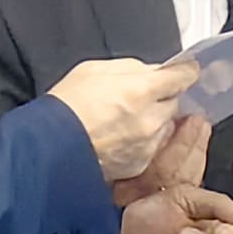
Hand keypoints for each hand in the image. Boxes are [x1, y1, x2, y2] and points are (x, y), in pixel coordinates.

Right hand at [52, 56, 196, 182]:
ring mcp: (147, 145)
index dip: (184, 72)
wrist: (46, 148)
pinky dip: (142, 142)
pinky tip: (118, 138)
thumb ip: (130, 69)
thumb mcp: (93, 70)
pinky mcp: (138, 164)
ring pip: (164, 127)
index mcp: (141, 90)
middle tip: (139, 96)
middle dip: (162, 98)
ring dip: (153, 121)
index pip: (181, 77)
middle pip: (174, 102)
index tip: (186, 70)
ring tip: (123, 120)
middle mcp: (150, 120)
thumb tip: (150, 72)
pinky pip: (151, 148)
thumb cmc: (64, 108)